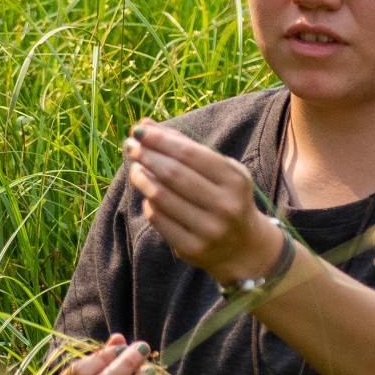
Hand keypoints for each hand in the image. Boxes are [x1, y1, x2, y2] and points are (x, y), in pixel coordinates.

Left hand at [123, 120, 284, 285]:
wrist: (243, 246)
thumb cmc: (225, 197)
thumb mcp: (218, 170)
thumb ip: (185, 147)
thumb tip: (146, 125)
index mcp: (234, 180)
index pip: (190, 154)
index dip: (161, 140)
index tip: (140, 131)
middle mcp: (225, 205)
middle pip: (173, 174)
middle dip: (148, 156)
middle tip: (131, 146)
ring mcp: (209, 229)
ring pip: (162, 197)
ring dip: (141, 179)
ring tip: (135, 168)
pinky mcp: (193, 248)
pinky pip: (159, 220)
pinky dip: (149, 203)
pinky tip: (147, 195)